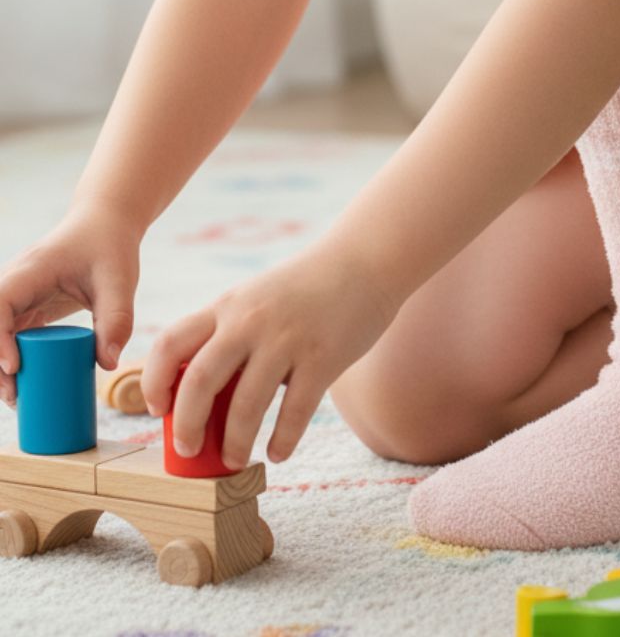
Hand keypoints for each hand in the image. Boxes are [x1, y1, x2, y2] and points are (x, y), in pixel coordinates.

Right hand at [0, 200, 141, 406]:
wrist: (106, 226)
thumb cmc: (110, 247)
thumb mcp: (119, 280)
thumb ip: (117, 319)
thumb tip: (107, 364)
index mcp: (27, 273)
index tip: (13, 368)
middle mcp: (13, 286)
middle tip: (15, 396)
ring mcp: (17, 299)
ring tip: (17, 399)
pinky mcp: (26, 309)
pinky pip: (9, 338)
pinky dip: (10, 361)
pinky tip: (21, 387)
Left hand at [140, 241, 398, 470]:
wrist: (365, 260)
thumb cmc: (307, 287)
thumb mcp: (257, 298)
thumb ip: (230, 334)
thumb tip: (204, 396)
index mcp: (228, 306)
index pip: (170, 343)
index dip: (153, 380)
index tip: (155, 408)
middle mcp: (251, 321)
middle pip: (200, 381)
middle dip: (186, 425)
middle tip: (188, 450)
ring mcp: (288, 339)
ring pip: (246, 405)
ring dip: (235, 442)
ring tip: (235, 460)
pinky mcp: (324, 357)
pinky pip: (296, 410)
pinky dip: (283, 439)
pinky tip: (279, 452)